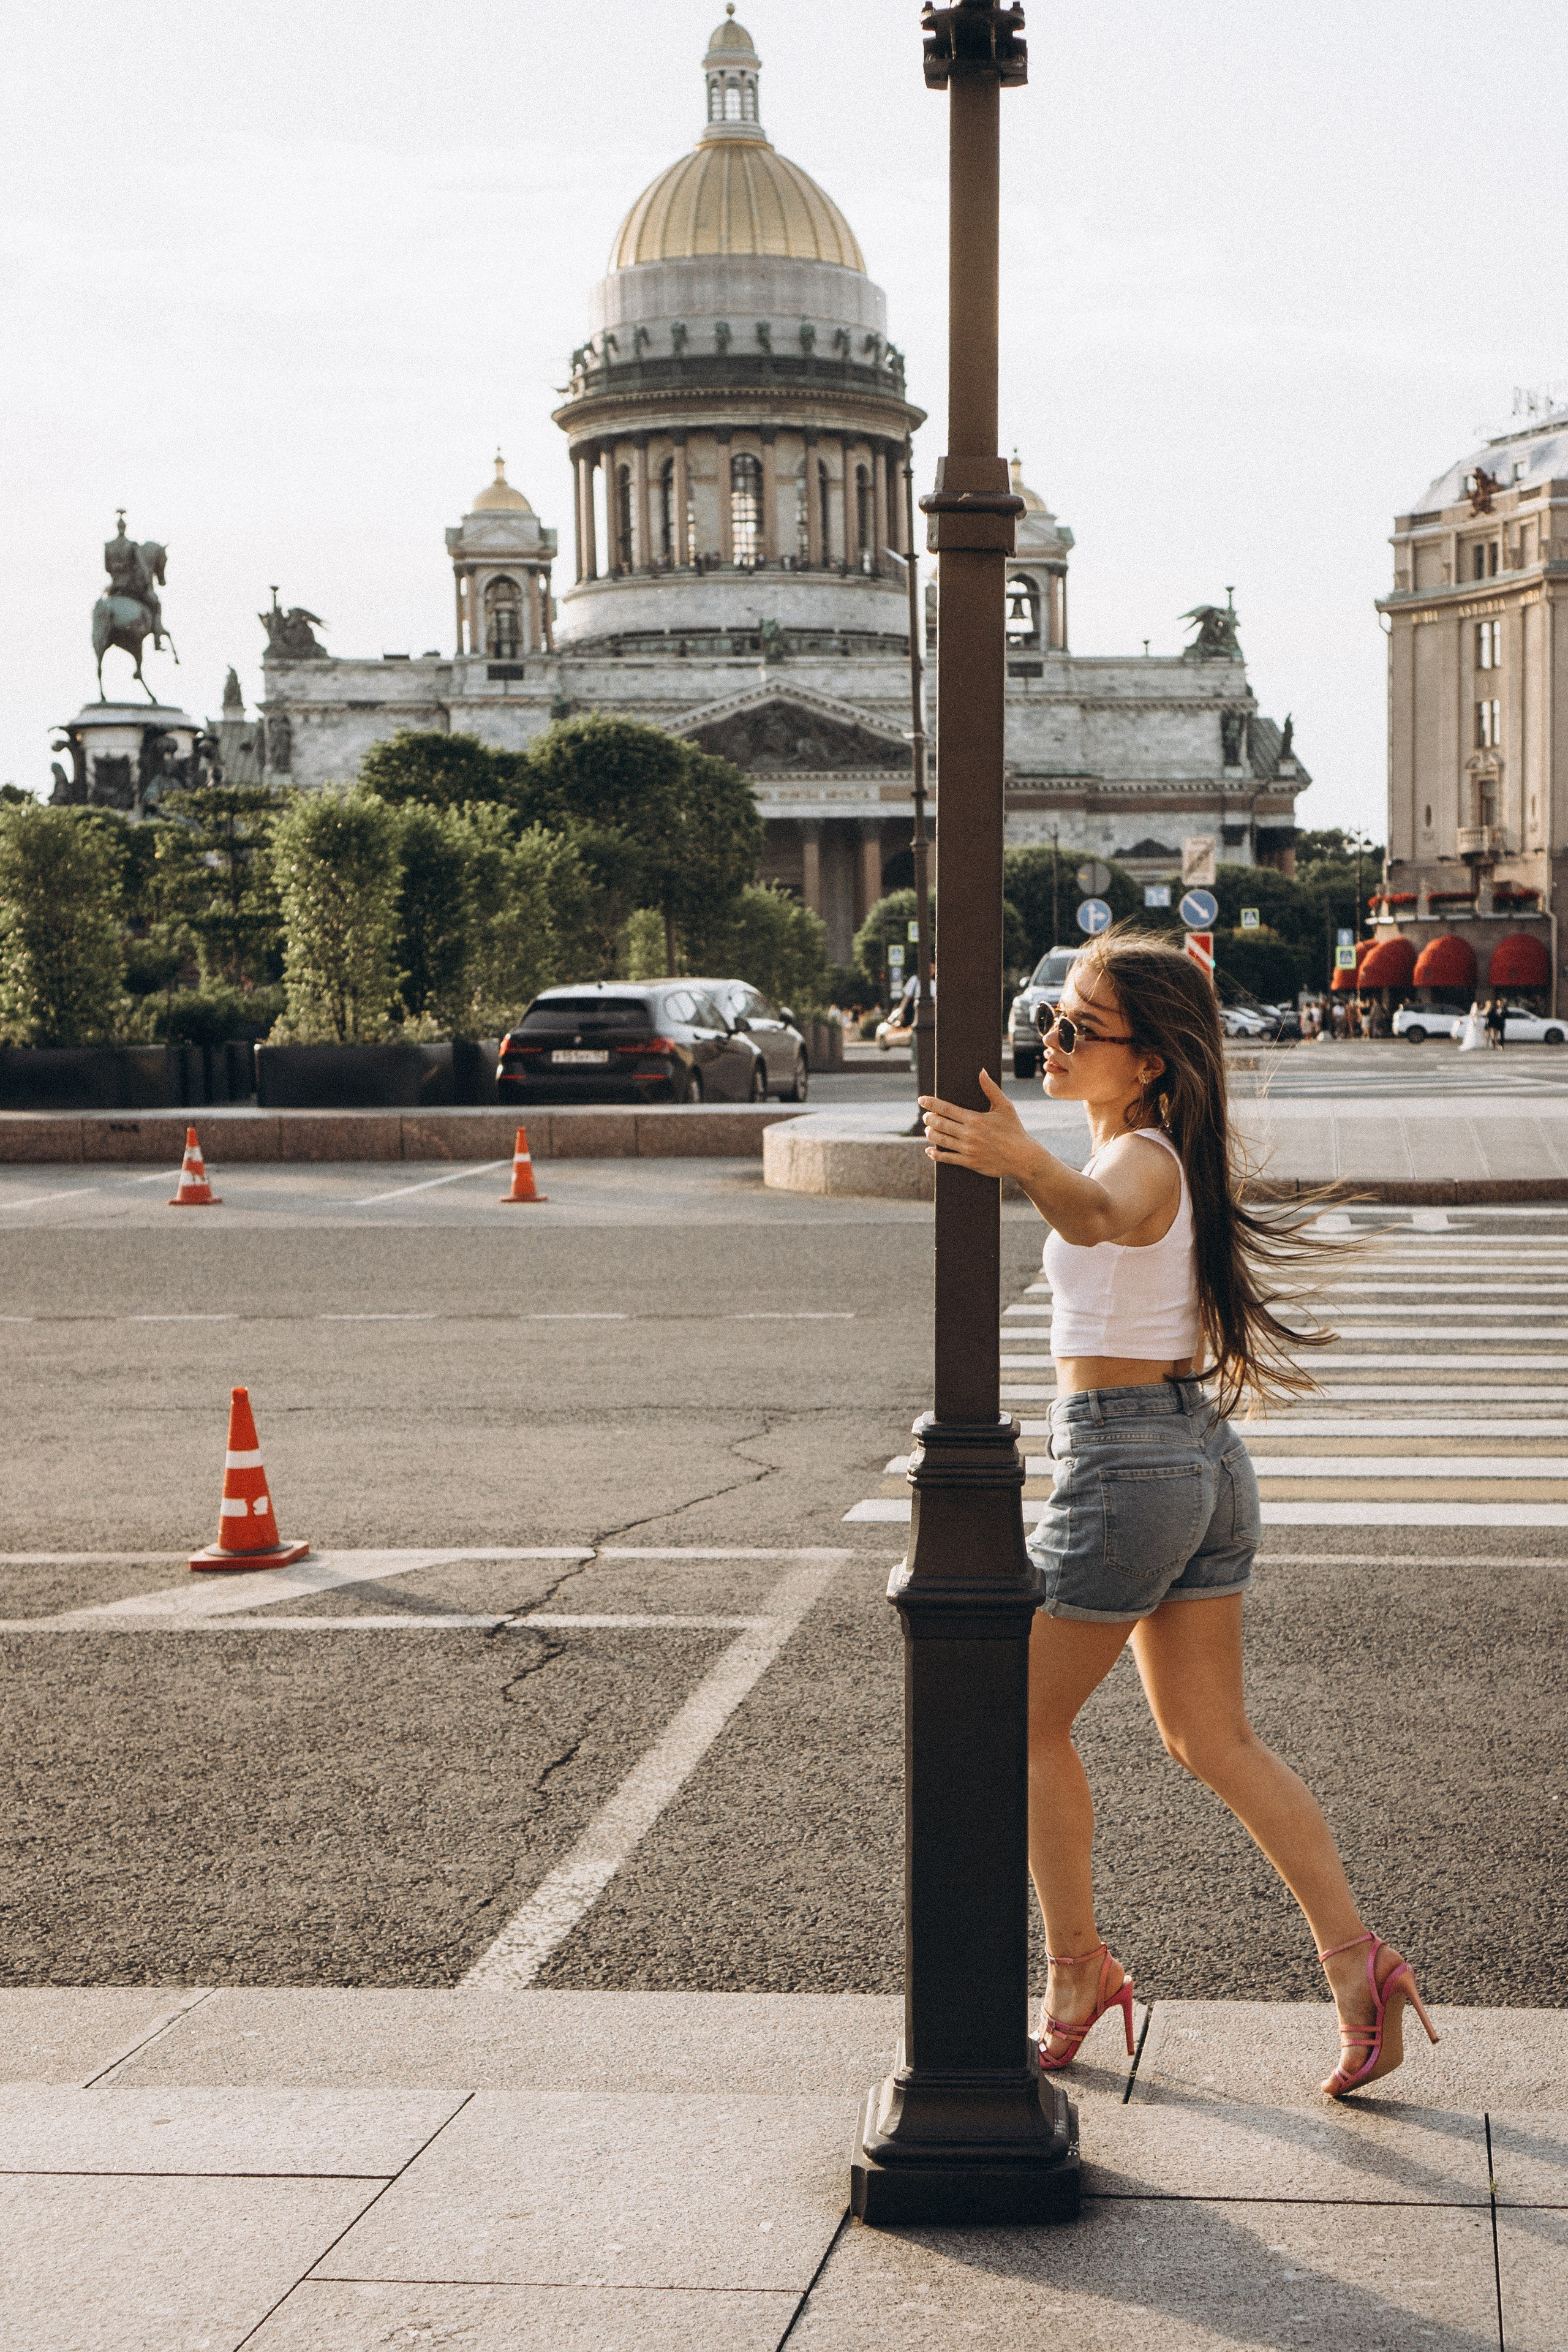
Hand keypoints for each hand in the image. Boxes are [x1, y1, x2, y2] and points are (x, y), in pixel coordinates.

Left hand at [918, 1069, 1032, 1179]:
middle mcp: (969, 1134)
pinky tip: (930, 1150)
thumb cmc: (1014, 1130)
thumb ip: (991, 1089)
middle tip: (925, 1116)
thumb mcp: (1005, 1107)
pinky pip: (947, 1158)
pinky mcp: (969, 1163)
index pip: (947, 1109)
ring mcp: (968, 1149)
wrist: (1023, 1158)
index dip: (931, 1103)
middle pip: (940, 1124)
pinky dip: (935, 1154)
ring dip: (930, 1134)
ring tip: (928, 1130)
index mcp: (975, 1118)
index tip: (922, 1100)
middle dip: (929, 1119)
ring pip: (941, 1140)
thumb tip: (982, 1071)